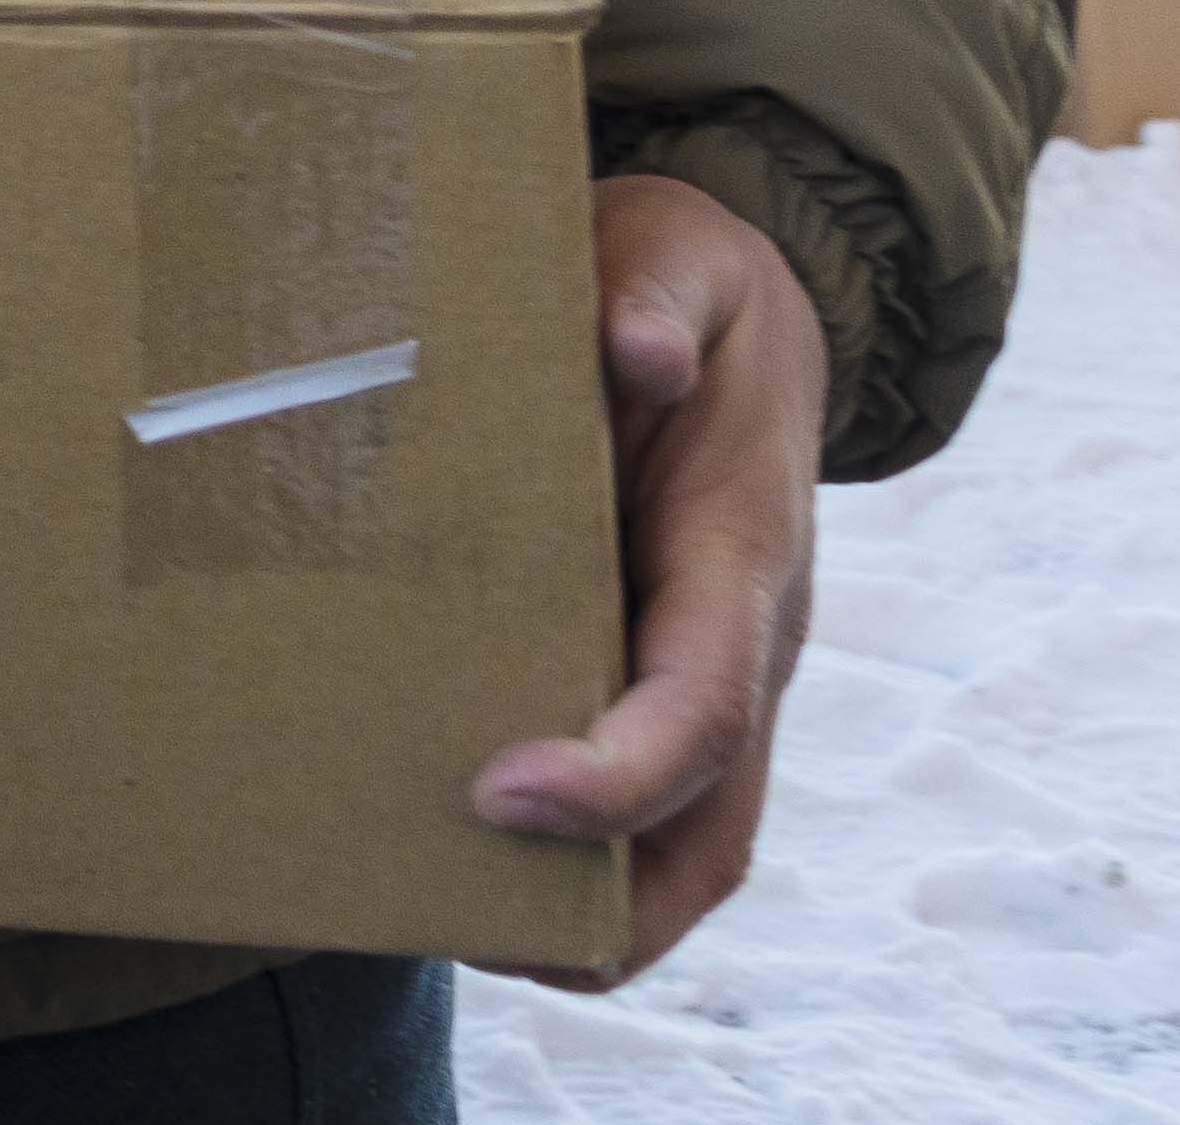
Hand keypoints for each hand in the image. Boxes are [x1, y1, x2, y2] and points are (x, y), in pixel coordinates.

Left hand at [470, 171, 826, 986]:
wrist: (730, 302)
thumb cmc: (682, 281)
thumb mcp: (672, 252)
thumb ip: (655, 292)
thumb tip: (632, 347)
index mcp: (742, 552)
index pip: (706, 700)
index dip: (619, 769)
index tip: (502, 791)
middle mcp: (740, 642)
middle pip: (713, 831)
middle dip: (613, 912)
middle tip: (466, 928)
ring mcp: (705, 677)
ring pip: (683, 848)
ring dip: (587, 917)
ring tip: (437, 923)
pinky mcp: (652, 681)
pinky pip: (637, 809)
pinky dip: (566, 865)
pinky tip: (445, 861)